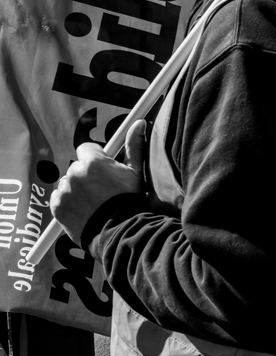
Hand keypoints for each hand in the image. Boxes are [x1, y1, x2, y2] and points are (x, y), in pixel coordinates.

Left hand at [50, 121, 147, 243]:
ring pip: (68, 183)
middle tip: (102, 190)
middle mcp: (75, 173)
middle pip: (77, 167)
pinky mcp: (56, 205)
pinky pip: (59, 198)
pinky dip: (68, 202)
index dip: (95, 159)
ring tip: (94, 202)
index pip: (86, 149)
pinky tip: (83, 209)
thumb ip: (134, 146)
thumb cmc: (130, 201)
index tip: (103, 170)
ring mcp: (64, 190)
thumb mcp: (136, 173)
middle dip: (86, 175)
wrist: (119, 231)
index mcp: (93, 162)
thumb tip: (138, 124)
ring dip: (77, 189)